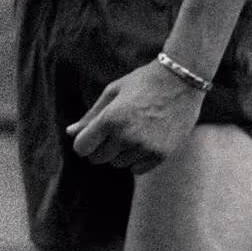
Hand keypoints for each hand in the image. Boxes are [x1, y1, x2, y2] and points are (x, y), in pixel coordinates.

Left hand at [65, 59, 203, 171]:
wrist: (182, 80)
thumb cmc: (143, 82)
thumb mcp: (113, 91)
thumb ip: (91, 115)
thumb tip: (70, 132)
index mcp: (111, 119)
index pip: (82, 148)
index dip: (83, 142)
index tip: (90, 135)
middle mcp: (127, 136)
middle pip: (98, 159)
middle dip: (99, 147)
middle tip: (111, 131)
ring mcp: (145, 147)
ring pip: (117, 164)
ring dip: (118, 153)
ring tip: (132, 130)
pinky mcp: (161, 155)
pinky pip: (137, 169)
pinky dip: (135, 159)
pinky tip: (143, 139)